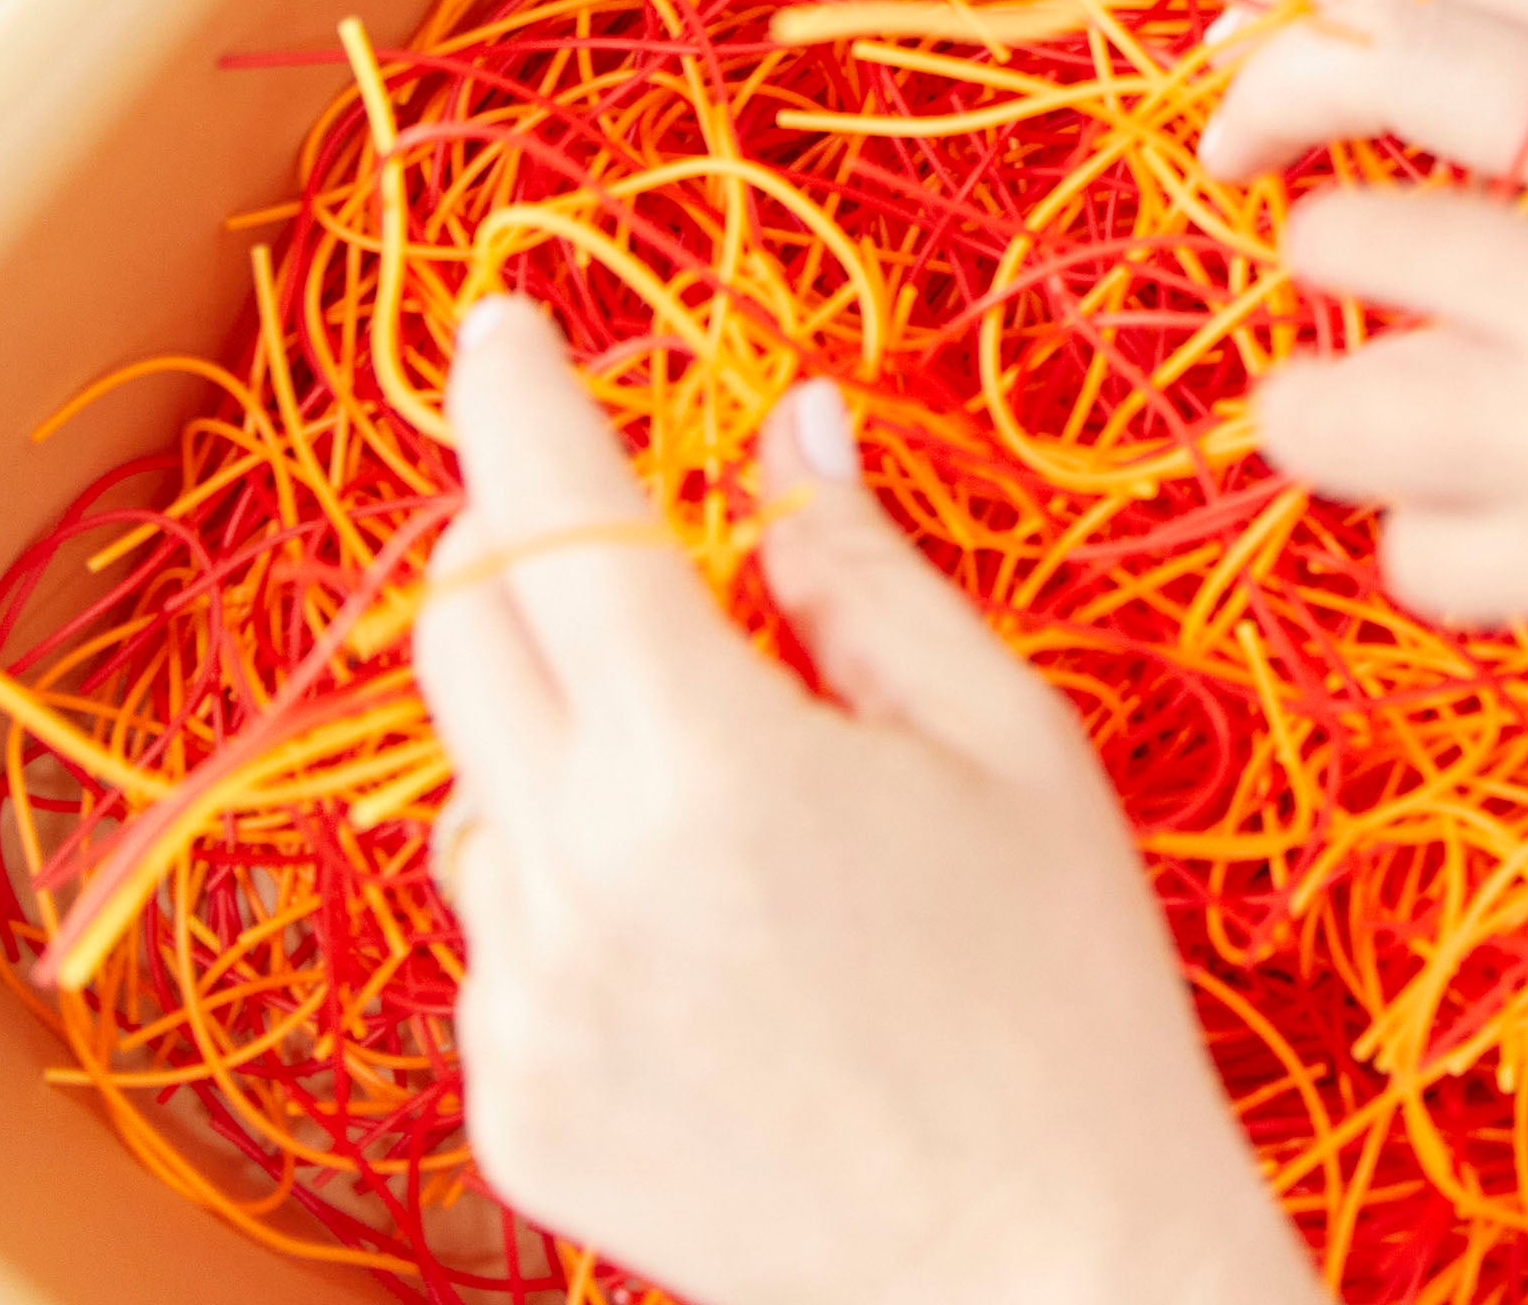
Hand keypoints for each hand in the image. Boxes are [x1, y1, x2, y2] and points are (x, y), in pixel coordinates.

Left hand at [414, 296, 1316, 1304]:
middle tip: (617, 524)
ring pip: (470, 780)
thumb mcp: (1001, 742)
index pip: (553, 512)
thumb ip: (857, 570)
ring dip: (551, 722)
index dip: (514, 393)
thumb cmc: (1066, 1002)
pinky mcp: (512, 1112)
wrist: (1050, 1295)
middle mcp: (574, 879)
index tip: (499, 320)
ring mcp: (525, 1009)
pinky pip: (496, 930)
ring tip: (718, 783)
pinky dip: (565, 879)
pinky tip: (706, 932)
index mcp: (701, 759)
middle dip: (518, 537)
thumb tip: (784, 428)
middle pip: (462, 626)